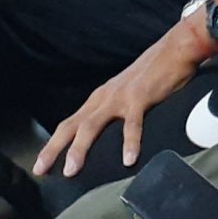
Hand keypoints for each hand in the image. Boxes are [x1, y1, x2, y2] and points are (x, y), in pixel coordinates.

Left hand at [33, 15, 213, 176]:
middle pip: (72, 126)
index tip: (42, 166)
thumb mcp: (129, 93)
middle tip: (41, 170)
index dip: (53, 145)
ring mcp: (120, 97)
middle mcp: (104, 97)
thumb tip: (113, 137)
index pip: (70, 124)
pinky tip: (129, 159)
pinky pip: (132, 124)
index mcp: (101, 98)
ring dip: (79, 149)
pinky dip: (129, 142)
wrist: (176, 48)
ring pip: (91, 125)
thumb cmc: (156, 73)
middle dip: (53, 149)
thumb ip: (118, 112)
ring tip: (71, 170)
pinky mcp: (140, 97)